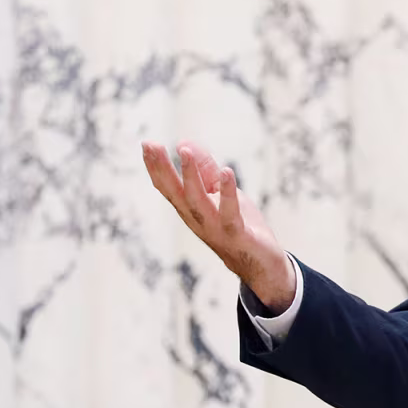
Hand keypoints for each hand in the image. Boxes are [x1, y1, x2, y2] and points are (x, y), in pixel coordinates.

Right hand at [141, 140, 294, 312]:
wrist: (261, 265)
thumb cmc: (239, 226)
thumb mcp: (221, 193)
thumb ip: (205, 170)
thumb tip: (184, 143)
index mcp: (191, 209)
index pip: (168, 187)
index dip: (156, 166)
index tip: (146, 143)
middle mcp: (197, 220)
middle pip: (175, 193)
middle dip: (162, 168)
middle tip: (151, 144)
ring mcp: (215, 228)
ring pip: (197, 202)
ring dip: (190, 176)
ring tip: (185, 152)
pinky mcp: (236, 234)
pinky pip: (229, 213)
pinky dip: (228, 193)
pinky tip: (226, 172)